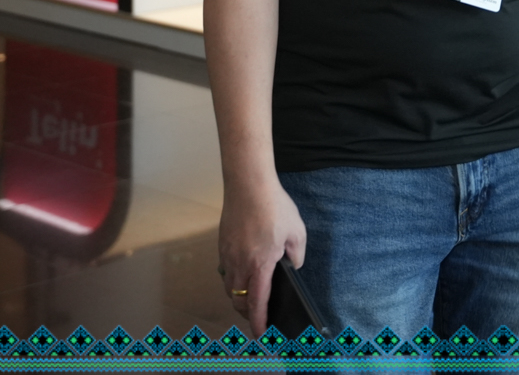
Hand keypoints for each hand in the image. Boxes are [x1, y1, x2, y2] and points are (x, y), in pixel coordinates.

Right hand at [217, 177, 305, 336]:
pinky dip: (233, 279)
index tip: (261, 333)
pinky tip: (243, 273)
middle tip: (258, 316)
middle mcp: (240, 263)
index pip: (257, 302)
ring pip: (229, 287)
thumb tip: (292, 266)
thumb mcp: (297, 232)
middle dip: (247, 313)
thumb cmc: (273, 206)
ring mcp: (228, 254)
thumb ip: (297, 255)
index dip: (258, 321)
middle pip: (238, 300)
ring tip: (250, 298)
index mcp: (260, 264)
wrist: (248, 184)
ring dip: (238, 297)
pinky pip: (225, 270)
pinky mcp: (222, 244)